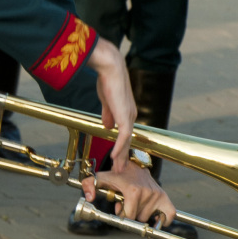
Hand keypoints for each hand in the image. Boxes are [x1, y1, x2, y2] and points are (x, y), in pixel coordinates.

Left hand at [82, 162, 173, 224]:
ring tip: (135, 204)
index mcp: (133, 190)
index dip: (122, 216)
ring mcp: (157, 194)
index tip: (119, 208)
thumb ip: (90, 185)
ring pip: (148, 218)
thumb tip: (89, 197)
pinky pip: (169, 215)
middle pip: (138, 218)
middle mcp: (147, 193)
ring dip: (141, 215)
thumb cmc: (117, 174)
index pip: (129, 216)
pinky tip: (155, 218)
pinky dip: (163, 220)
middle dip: (131, 215)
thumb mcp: (102, 178)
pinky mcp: (164, 197)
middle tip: (126, 204)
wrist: (134, 164)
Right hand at [87, 37, 134, 173]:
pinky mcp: (124, 116)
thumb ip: (108, 114)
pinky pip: (122, 136)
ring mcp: (128, 116)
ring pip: (126, 141)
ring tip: (118, 168)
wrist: (111, 69)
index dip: (121, 147)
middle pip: (127, 141)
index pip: (125, 134)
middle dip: (123, 156)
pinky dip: (118, 147)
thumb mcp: (107, 101)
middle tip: (120, 169)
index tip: (117, 157)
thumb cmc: (107, 81)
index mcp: (126, 112)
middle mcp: (130, 116)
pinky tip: (114, 156)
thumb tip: (107, 127)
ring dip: (121, 156)